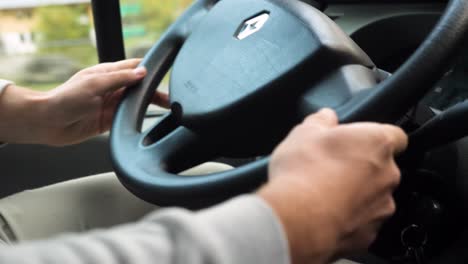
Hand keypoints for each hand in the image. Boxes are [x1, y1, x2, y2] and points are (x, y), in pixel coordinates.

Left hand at [0, 59, 169, 145]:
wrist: (49, 123)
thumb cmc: (66, 99)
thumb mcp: (95, 84)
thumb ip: (120, 78)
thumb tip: (142, 72)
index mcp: (108, 73)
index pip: (134, 67)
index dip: (149, 69)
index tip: (165, 73)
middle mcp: (111, 88)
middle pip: (139, 87)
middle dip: (155, 91)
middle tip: (171, 98)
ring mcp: (111, 104)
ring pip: (137, 103)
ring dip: (150, 105)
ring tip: (167, 109)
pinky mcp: (110, 120)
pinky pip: (129, 117)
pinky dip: (140, 118)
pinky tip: (150, 120)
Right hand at [258, 109, 407, 263]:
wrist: (298, 219)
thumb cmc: (303, 173)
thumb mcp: (303, 133)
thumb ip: (321, 120)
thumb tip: (325, 117)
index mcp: (376, 143)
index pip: (396, 135)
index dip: (376, 137)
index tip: (359, 141)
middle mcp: (387, 174)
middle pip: (381, 167)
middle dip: (360, 167)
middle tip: (331, 167)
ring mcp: (381, 206)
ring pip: (373, 196)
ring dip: (355, 194)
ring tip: (324, 194)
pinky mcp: (370, 234)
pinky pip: (362, 221)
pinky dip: (348, 218)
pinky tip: (324, 214)